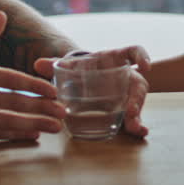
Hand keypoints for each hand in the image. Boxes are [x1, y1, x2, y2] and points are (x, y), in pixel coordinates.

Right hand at [0, 11, 65, 139]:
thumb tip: (3, 15)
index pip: (15, 81)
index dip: (37, 87)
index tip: (55, 91)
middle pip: (17, 105)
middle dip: (43, 109)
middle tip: (64, 113)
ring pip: (10, 122)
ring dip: (34, 126)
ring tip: (54, 128)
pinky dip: (15, 135)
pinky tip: (31, 135)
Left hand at [34, 46, 151, 137]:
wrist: (88, 79)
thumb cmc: (84, 69)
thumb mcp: (71, 66)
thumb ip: (56, 65)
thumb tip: (37, 64)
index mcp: (116, 59)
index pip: (134, 52)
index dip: (142, 57)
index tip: (146, 67)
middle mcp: (127, 75)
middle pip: (138, 84)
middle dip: (137, 98)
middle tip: (131, 112)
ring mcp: (129, 93)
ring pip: (138, 103)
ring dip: (137, 115)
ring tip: (135, 128)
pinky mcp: (126, 108)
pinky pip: (134, 116)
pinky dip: (137, 125)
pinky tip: (139, 133)